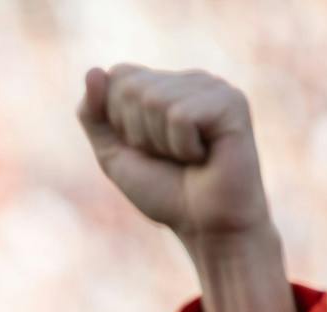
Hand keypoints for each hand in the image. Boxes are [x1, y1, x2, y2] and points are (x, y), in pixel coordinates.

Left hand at [78, 66, 270, 245]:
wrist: (205, 226)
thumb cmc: (165, 192)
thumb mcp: (114, 154)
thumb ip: (94, 115)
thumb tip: (93, 71)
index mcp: (165, 85)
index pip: (118, 76)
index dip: (118, 120)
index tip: (143, 148)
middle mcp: (190, 80)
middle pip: (131, 88)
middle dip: (138, 134)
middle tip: (168, 157)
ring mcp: (214, 88)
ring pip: (154, 100)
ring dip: (160, 143)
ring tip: (188, 158)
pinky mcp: (232, 103)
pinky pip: (179, 116)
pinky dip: (182, 147)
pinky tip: (205, 156)